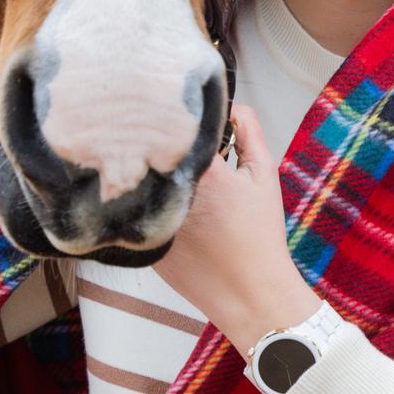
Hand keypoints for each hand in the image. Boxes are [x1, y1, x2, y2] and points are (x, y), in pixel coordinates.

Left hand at [154, 104, 320, 358]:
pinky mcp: (137, 238)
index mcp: (202, 170)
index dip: (168, 107)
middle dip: (150, 131)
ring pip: (134, 174)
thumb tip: (232, 104)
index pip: (172, 123)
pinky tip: (147, 191)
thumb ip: (249, 131)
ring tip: (149, 155)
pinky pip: (130, 204)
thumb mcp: (263, 175)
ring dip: (139, 162)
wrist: (249, 294)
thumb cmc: (260, 236)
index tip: (170, 100)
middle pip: (146, 146)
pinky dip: (135, 194)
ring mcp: (149, 216)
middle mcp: (170, 191)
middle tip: (153, 118)